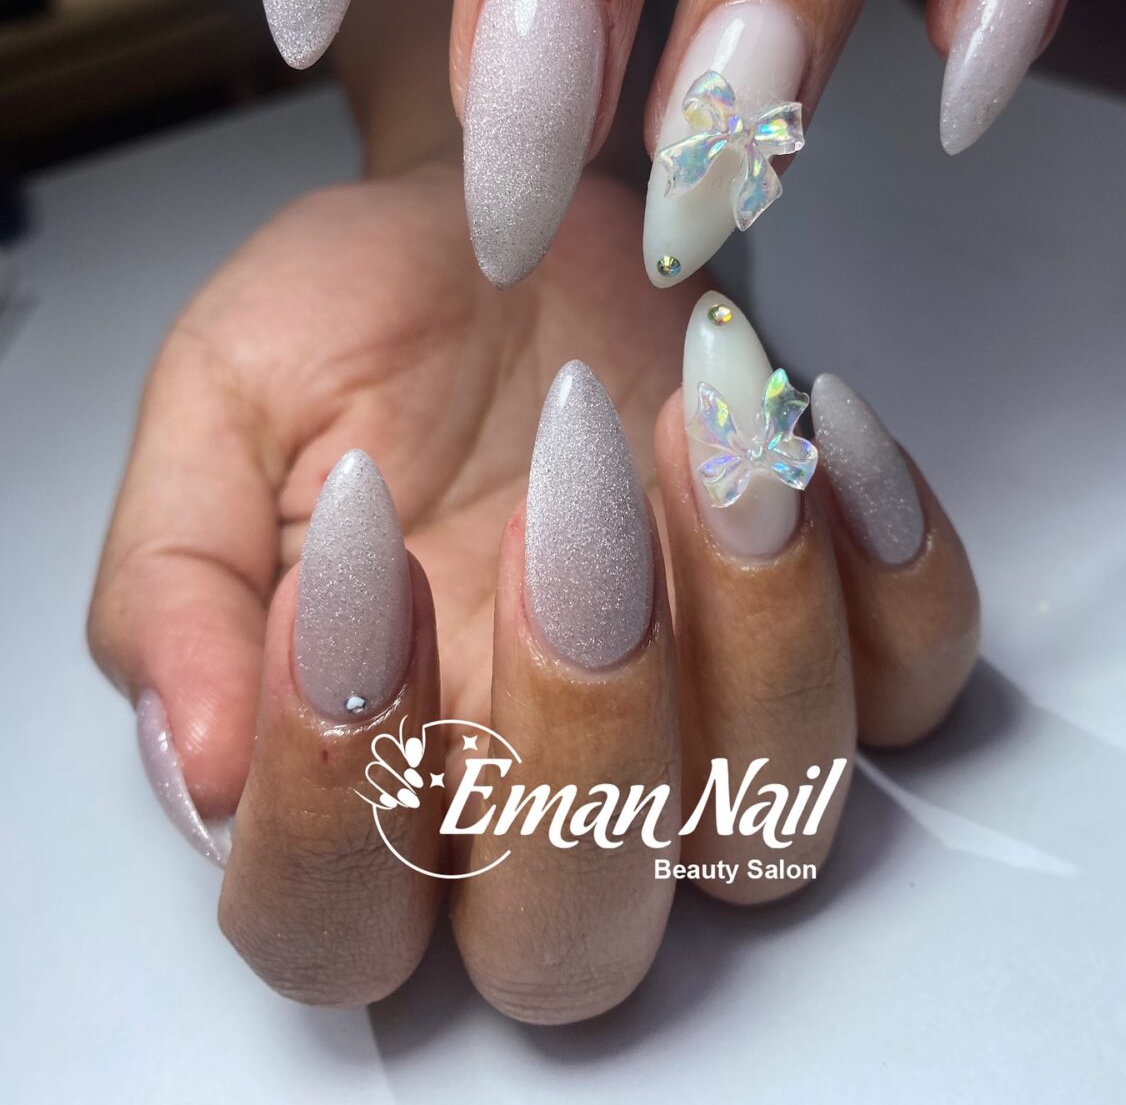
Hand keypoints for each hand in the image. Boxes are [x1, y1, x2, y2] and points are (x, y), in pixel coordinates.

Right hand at [88, 164, 977, 1017]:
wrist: (498, 218)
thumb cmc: (358, 321)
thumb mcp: (221, 407)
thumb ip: (177, 581)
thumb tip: (199, 758)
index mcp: (364, 765)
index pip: (329, 919)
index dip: (333, 795)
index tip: (350, 558)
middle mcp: (538, 790)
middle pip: (576, 937)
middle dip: (580, 733)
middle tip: (559, 499)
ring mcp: (705, 723)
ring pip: (776, 828)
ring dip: (755, 632)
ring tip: (698, 424)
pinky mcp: (834, 630)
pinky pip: (918, 685)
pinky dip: (899, 573)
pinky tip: (812, 424)